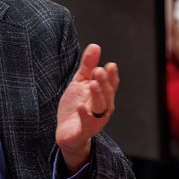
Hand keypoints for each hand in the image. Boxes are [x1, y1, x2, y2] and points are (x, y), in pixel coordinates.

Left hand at [55, 44, 118, 172]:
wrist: (66, 133)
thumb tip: (95, 45)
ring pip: (100, 107)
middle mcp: (103, 108)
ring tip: (93, 84)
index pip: (111, 84)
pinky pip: (87, 123)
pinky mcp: (84, 130)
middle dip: (104, 83)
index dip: (112, 76)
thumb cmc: (76, 106)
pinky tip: (81, 106)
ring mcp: (95, 120)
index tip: (110, 65)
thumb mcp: (80, 83)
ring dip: (98, 95)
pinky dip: (84, 115)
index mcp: (103, 96)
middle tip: (99, 70)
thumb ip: (88, 66)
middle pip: (107, 94)